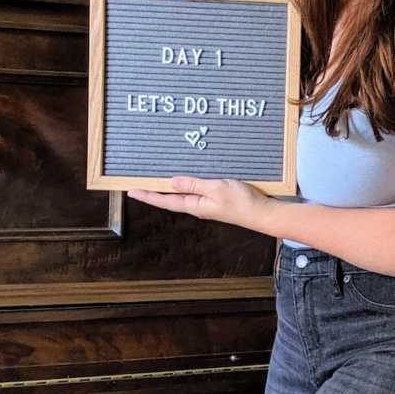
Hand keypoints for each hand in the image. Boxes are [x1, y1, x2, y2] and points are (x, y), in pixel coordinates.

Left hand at [126, 175, 274, 231]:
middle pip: (170, 199)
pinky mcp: (216, 200)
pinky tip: (184, 180)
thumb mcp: (216, 188)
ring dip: (168, 189)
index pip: (165, 200)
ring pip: (181, 195)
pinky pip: (195, 192)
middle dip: (154, 192)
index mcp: (195, 205)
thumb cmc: (242, 202)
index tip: (132, 191)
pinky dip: (185, 186)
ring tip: (155, 181)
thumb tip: (172, 181)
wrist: (262, 213)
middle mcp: (198, 206)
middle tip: (139, 185)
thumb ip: (194, 184)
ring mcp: (207, 204)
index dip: (148, 196)